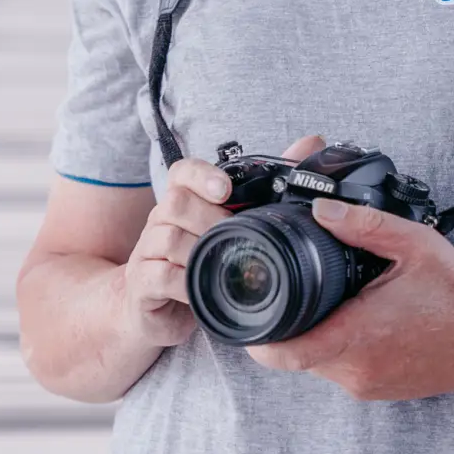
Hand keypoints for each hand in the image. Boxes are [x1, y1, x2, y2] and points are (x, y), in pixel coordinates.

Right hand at [124, 134, 324, 347]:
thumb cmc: (201, 263)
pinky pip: (160, 276)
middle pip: (175, 202)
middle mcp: (161, 220)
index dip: (202, 175)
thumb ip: (270, 185)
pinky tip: (202, 290)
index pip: (182, 171)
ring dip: (199, 251)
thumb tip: (312, 142)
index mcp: (184, 201)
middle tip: (234, 237)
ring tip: (221, 264)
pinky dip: (186, 283)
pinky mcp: (142, 284)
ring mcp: (147, 251)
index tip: (224, 190)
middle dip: (210, 219)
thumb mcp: (233, 227)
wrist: (155, 310)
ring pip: (168, 237)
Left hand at [247, 200, 453, 400]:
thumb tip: (320, 208)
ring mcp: (364, 385)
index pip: (285, 351)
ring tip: (323, 298)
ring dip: (310, 333)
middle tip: (285, 289)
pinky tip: (352, 317)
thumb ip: (363, 224)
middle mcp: (355, 368)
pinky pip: (337, 369)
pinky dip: (334, 344)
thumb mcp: (414, 244)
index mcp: (357, 334)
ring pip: (314, 362)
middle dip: (283, 323)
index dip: (255, 336)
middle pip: (293, 353)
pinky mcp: (374, 390)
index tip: (244, 313)